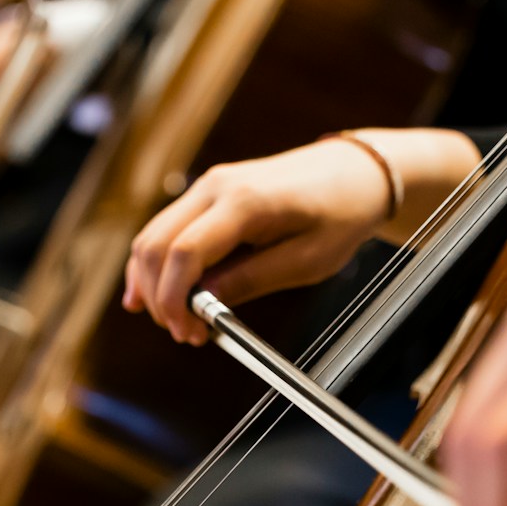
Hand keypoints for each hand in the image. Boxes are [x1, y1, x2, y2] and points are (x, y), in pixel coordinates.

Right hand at [121, 139, 396, 344]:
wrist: (355, 172)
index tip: (188, 331)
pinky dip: (156, 262)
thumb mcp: (308, 260)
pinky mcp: (208, 194)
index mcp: (245, 202)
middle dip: (160, 296)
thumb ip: (252, 280)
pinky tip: (151, 291)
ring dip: (153, 282)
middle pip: (156, 245)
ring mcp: (208, 186)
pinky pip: (166, 229)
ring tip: (178, 321)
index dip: (176, 299)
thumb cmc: (341, 214)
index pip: (185, 253)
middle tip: (185, 333)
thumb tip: (204, 304)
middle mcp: (215, 187)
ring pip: (153, 236)